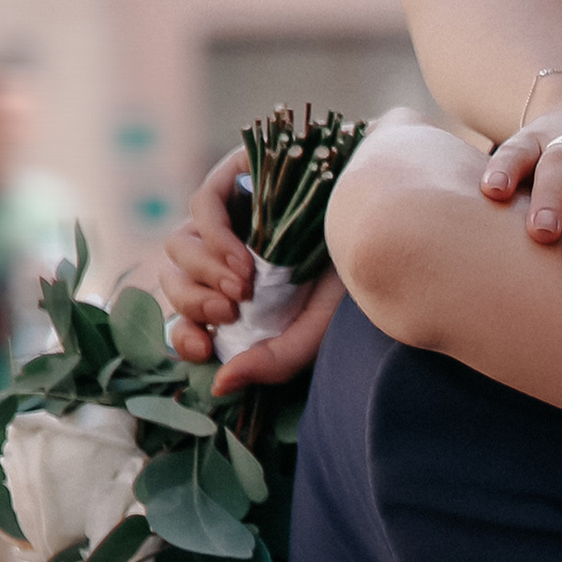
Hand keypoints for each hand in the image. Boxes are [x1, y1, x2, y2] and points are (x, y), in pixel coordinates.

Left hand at [160, 143, 344, 392]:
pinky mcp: (239, 176)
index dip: (184, 333)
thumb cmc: (354, 284)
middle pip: (176, 278)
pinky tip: (243, 259)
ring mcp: (230, 215)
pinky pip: (202, 205)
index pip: (186, 313)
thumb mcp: (314, 333)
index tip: (204, 348)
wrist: (386, 227)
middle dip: (194, 302)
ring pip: (180, 244)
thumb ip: (271, 362)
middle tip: (231, 313)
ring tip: (244, 287)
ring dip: (204, 273)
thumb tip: (218, 385)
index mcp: (237, 294)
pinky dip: (214, 237)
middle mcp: (226, 255)